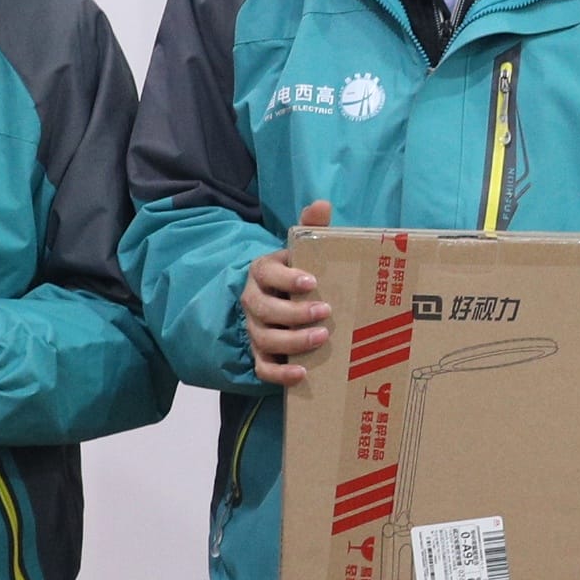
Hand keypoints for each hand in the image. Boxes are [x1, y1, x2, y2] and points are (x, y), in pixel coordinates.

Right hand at [246, 198, 334, 387]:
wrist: (276, 296)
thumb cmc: (296, 271)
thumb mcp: (302, 248)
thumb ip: (311, 228)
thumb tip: (321, 204)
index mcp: (263, 271)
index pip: (267, 273)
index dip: (287, 278)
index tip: (312, 281)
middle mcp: (254, 300)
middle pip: (266, 310)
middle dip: (294, 313)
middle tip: (326, 312)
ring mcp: (254, 328)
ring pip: (265, 339)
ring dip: (293, 342)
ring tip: (321, 338)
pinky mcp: (260, 353)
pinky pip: (262, 367)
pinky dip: (280, 374)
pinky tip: (302, 374)